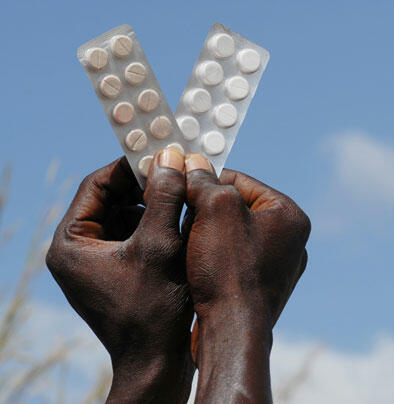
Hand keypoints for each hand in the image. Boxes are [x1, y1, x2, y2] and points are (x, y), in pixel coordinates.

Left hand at [46, 150, 192, 402]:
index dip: (130, 166)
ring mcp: (97, 263)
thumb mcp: (159, 245)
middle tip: (177, 173)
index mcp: (71, 243)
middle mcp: (78, 251)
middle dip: (145, 186)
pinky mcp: (116, 272)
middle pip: (112, 199)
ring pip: (126, 216)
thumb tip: (171, 158)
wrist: (157, 362)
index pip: (97, 185)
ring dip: (154, 204)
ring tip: (183, 195)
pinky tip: (182, 221)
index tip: (163, 155)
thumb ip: (164, 197)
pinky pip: (135, 235)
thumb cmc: (153, 308)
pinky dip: (156, 224)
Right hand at [182, 154, 310, 403]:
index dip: (205, 178)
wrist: (232, 333)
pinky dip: (213, 255)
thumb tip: (193, 161)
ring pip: (232, 234)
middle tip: (178, 208)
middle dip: (205, 207)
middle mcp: (291, 240)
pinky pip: (234, 259)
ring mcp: (278, 266)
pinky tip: (192, 259)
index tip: (178, 180)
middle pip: (237, 208)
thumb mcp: (213, 210)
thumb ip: (204, 181)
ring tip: (182, 234)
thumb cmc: (228, 270)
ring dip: (206, 231)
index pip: (241, 181)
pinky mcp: (263, 287)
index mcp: (289, 215)